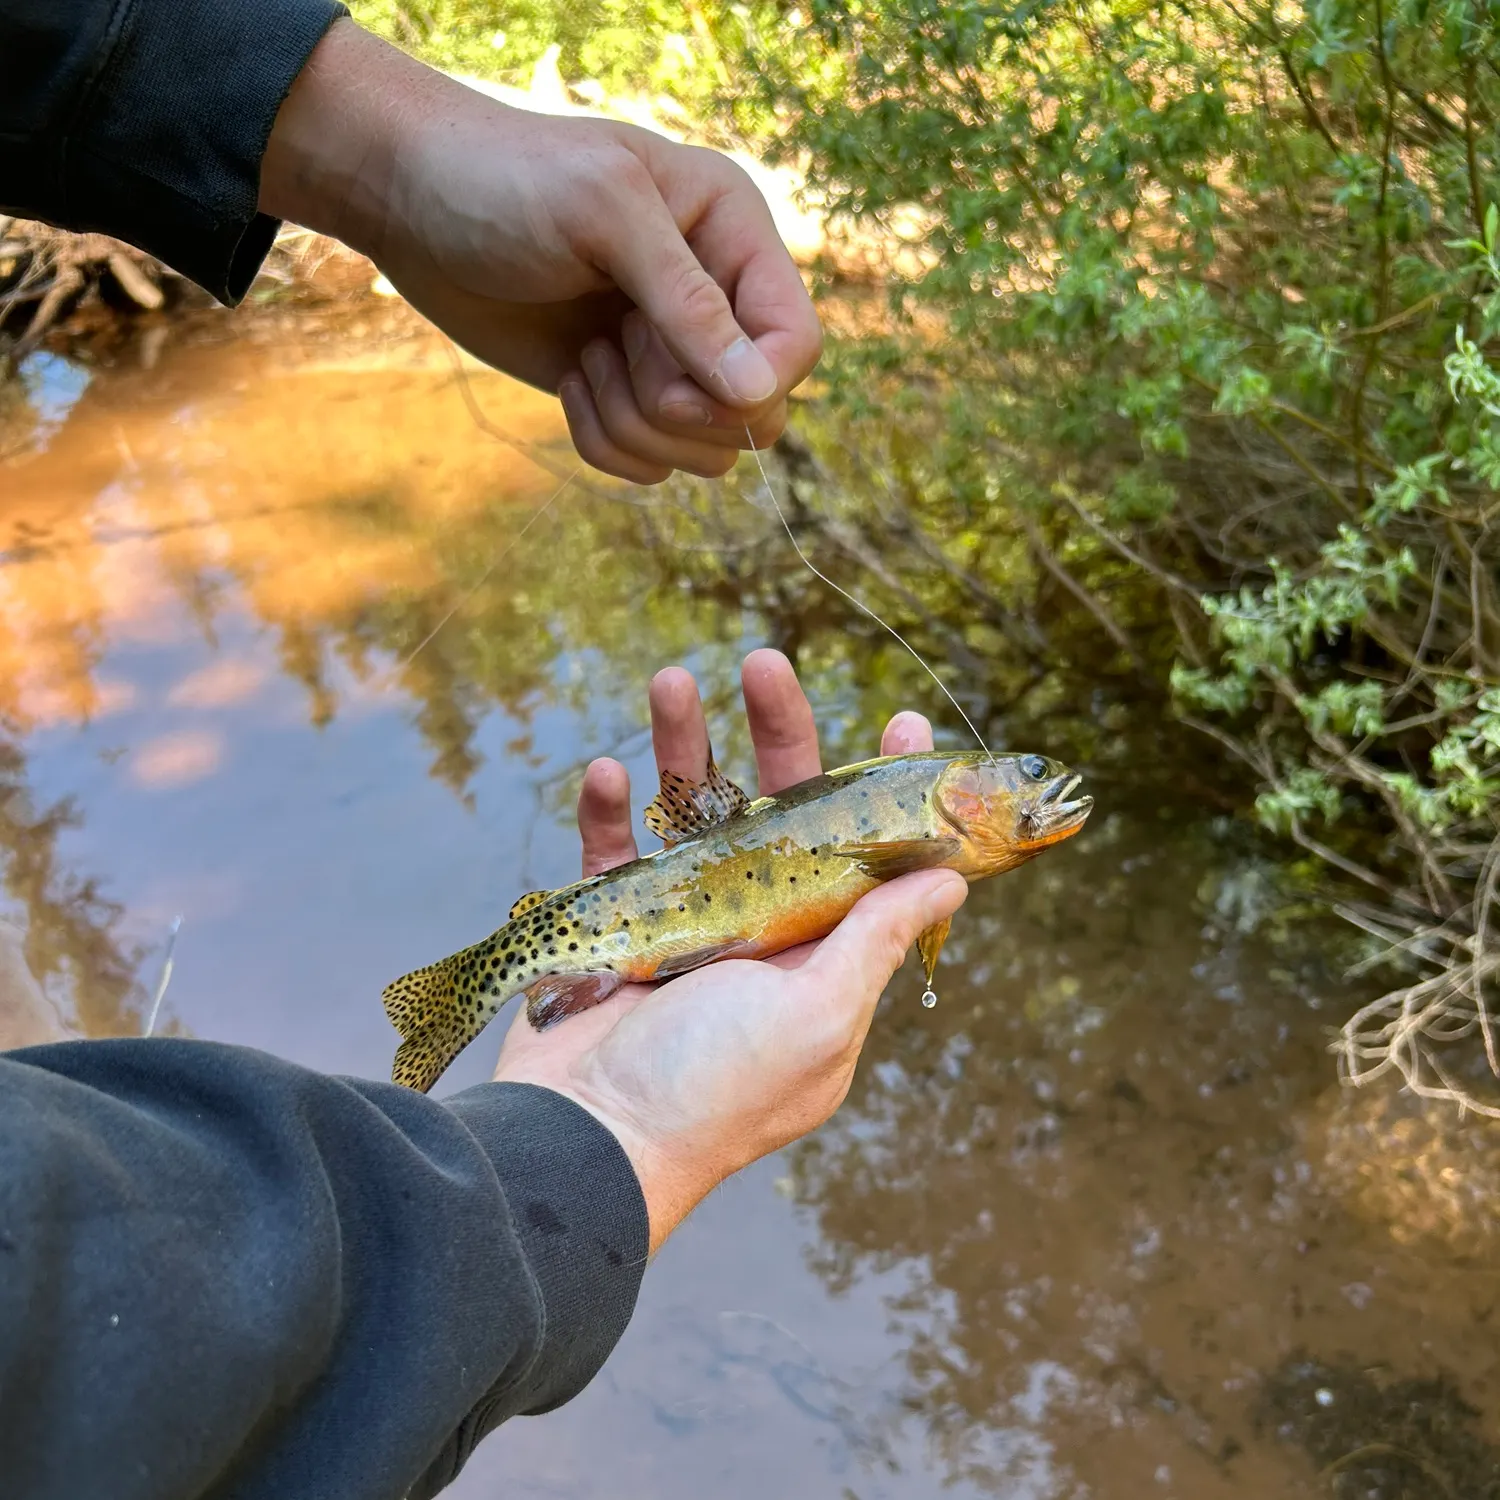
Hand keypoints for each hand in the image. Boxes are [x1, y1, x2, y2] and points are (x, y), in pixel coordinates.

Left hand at [259, 21, 821, 484]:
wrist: (413, 205)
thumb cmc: (505, 181)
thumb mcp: (603, 214)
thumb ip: (687, 300)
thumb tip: (755, 392)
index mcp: (734, 235)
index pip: (798, 344)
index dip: (756, 385)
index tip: (684, 387)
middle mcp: (717, 300)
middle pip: (757, 414)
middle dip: (680, 406)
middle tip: (614, 345)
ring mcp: (670, 355)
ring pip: (705, 452)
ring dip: (637, 425)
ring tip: (587, 357)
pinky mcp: (624, 396)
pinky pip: (651, 466)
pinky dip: (605, 442)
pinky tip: (570, 379)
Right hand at [491, 649, 966, 1252]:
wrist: (584, 1144)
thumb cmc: (712, 1088)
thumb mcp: (818, 1015)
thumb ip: (877, 939)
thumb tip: (951, 876)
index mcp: (821, 960)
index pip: (870, 860)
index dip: (890, 792)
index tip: (905, 724)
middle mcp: (761, 936)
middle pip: (779, 814)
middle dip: (776, 735)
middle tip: (766, 661)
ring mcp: (685, 928)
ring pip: (692, 816)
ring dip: (680, 747)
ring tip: (669, 679)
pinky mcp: (614, 930)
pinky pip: (614, 855)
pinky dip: (609, 812)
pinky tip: (604, 771)